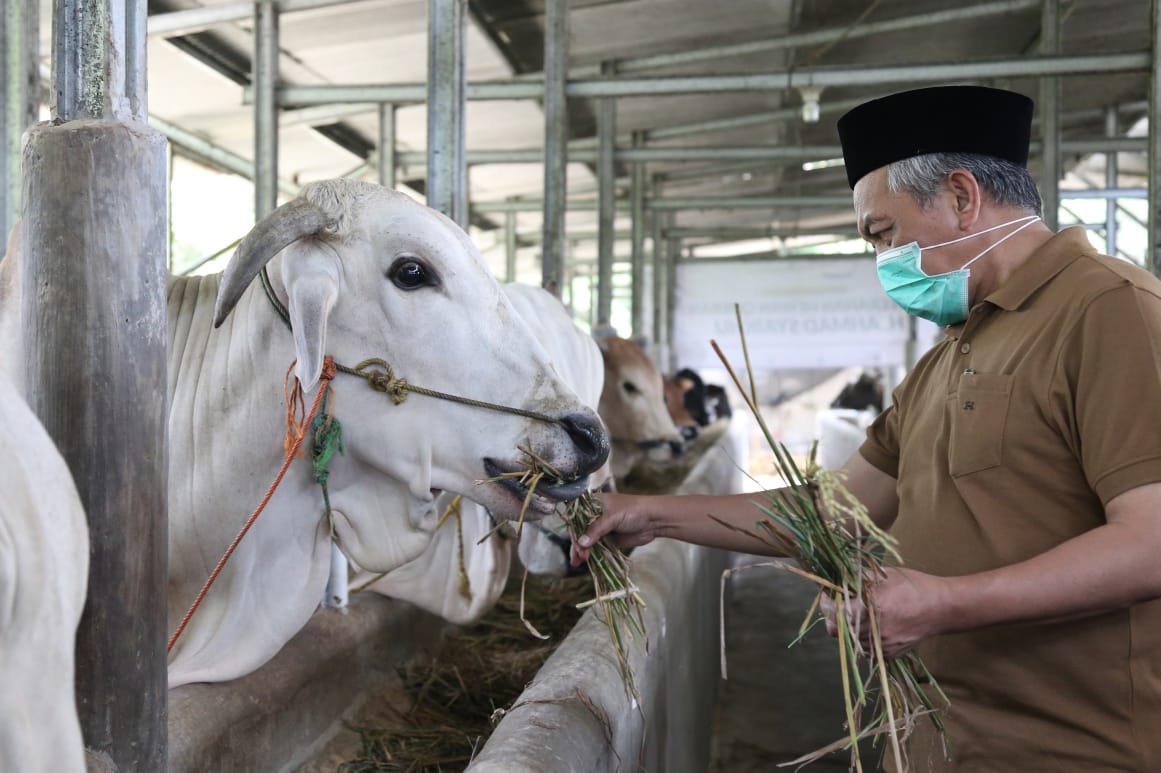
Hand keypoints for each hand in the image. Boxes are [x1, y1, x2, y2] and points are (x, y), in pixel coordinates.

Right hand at [569, 492, 657, 567]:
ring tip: (578, 562)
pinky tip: (586, 561)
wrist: (653, 520)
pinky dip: (591, 554)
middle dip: (578, 544)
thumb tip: (581, 543)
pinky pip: (596, 548)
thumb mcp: (613, 517)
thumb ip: (596, 529)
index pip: (576, 517)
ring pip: (586, 541)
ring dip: (582, 551)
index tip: (576, 543)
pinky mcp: (609, 540)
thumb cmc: (633, 510)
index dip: (574, 530)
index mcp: (593, 504)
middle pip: (580, 531)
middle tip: (580, 555)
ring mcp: (602, 529)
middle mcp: (595, 516)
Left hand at [819, 568, 948, 658]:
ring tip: (856, 613)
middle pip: (837, 631)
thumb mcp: (883, 574)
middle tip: (836, 605)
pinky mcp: (890, 654)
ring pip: (850, 641)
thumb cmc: (911, 586)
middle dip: (832, 617)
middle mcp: (875, 630)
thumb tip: (834, 575)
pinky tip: (871, 624)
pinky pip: (866, 649)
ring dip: (847, 628)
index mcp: (871, 608)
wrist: (940, 608)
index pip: (834, 613)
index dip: (825, 603)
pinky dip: (863, 638)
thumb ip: (856, 576)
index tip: (827, 594)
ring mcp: (882, 645)